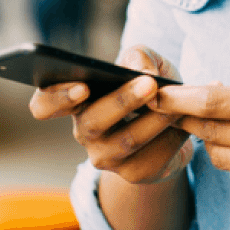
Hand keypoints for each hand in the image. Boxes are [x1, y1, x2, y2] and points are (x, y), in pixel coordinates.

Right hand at [29, 47, 194, 184]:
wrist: (175, 126)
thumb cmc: (151, 87)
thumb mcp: (147, 64)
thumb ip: (140, 56)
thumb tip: (140, 69)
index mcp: (75, 100)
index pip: (44, 105)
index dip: (56, 98)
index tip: (82, 87)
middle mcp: (84, 130)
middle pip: (92, 122)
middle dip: (123, 101)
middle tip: (150, 84)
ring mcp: (105, 156)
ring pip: (126, 141)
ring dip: (155, 119)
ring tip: (177, 102)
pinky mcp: (133, 173)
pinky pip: (153, 156)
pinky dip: (173, 137)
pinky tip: (186, 123)